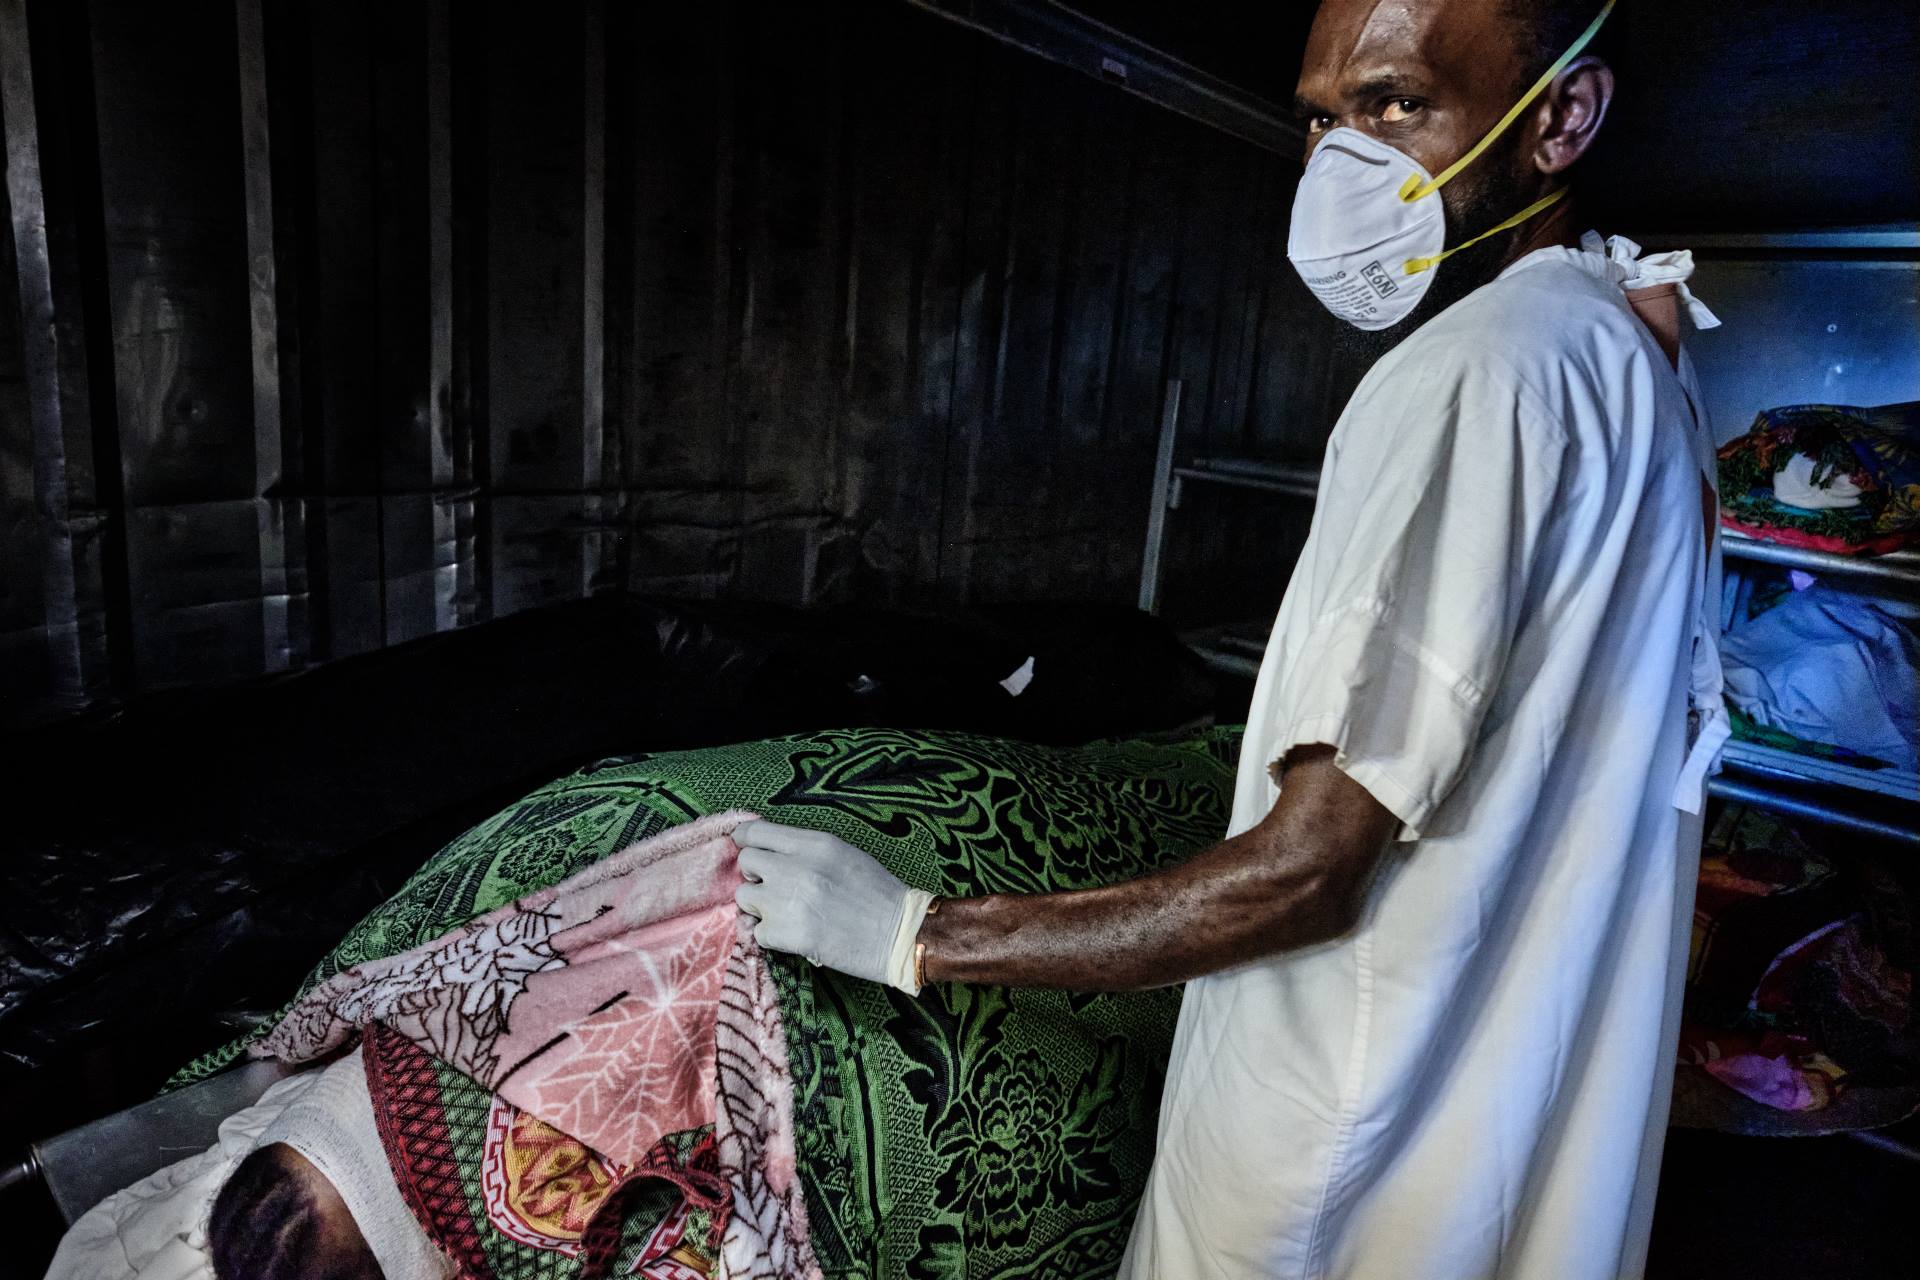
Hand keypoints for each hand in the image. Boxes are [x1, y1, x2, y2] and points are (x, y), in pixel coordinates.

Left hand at [733, 820, 935, 992]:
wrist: (899, 935)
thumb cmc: (877, 893)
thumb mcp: (843, 854)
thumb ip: (805, 849)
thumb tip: (769, 851)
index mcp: (814, 844)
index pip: (756, 832)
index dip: (746, 841)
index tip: (748, 849)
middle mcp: (795, 867)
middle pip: (746, 862)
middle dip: (756, 875)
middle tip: (775, 888)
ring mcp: (786, 901)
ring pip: (744, 897)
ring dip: (760, 906)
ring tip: (786, 914)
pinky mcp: (785, 934)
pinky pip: (756, 931)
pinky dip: (771, 936)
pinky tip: (795, 936)